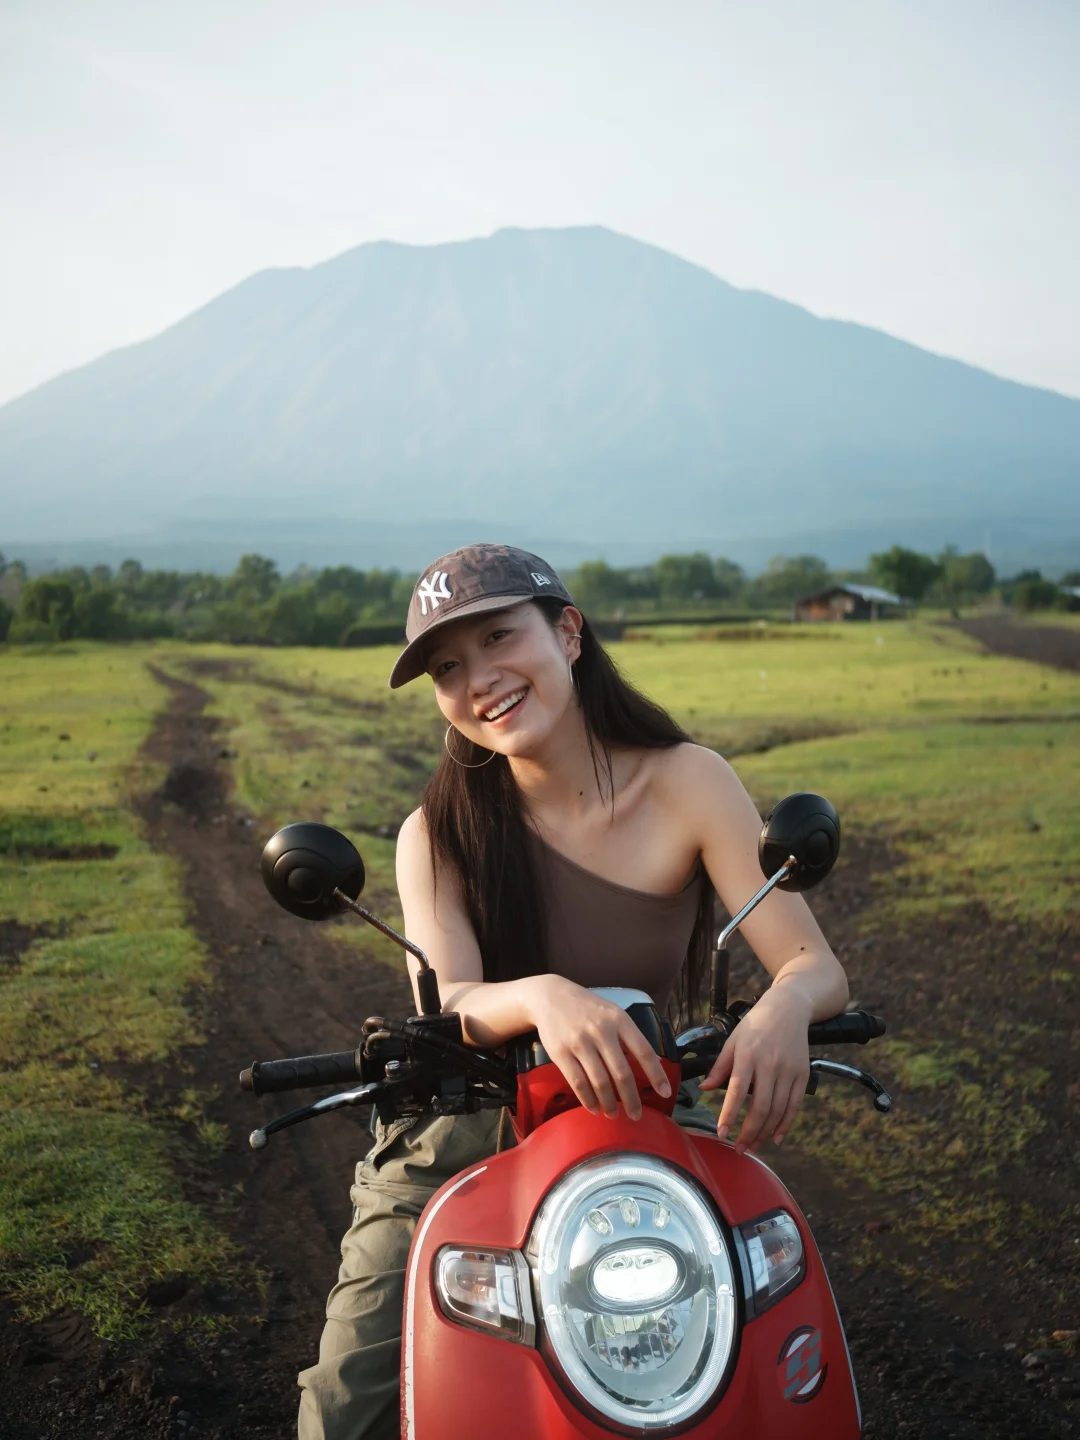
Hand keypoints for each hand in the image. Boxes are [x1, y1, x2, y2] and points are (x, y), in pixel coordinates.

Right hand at [525, 976, 671, 1120]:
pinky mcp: (561, 1053)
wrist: (550, 997)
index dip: (656, 1074)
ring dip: (609, 1104)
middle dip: (631, 1099)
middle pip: (622, 1073)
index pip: (644, 1051)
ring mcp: (580, 1042)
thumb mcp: (613, 1012)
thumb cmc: (588, 1008)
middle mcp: (602, 1031)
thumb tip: (652, 1063)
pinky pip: (578, 1083)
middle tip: (636, 1115)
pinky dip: (588, 1100)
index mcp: (620, 1021)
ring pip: (600, 1082)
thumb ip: (629, 1035)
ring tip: (613, 1114)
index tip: (665, 1092)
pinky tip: (593, 1108)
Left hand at [700, 984, 811, 1152]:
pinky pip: (794, 1105)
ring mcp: (788, 1070)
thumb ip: (720, 1066)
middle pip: (760, 1107)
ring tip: (753, 1145)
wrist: (789, 1008)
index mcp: (747, 1055)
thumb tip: (704, 1088)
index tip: (722, 1133)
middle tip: (739, 1148)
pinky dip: (786, 1124)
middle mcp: (769, 1064)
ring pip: (778, 1110)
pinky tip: (776, 1137)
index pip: (736, 1091)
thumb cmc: (756, 1024)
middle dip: (748, 1132)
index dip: (729, 1114)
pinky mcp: (803, 1074)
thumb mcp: (733, 1039)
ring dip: (765, 1132)